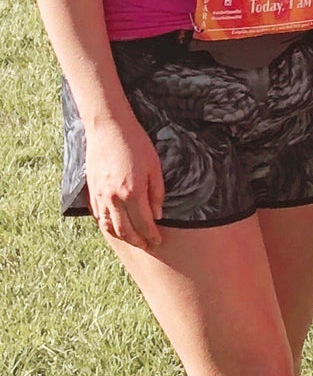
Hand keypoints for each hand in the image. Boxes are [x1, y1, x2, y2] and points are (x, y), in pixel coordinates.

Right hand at [86, 113, 164, 250]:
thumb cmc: (137, 145)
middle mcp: (114, 198)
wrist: (108, 130)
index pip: (144, 224)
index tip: (158, 241)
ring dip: (122, 237)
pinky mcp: (91, 191)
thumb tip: (158, 216)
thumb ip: (156, 193)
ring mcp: (99, 196)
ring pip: (109, 226)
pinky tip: (115, 227)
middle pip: (125, 230)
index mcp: (132, 193)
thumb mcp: (154, 167)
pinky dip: (107, 225)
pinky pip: (99, 216)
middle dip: (138, 241)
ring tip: (133, 240)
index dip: (151, 235)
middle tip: (148, 246)